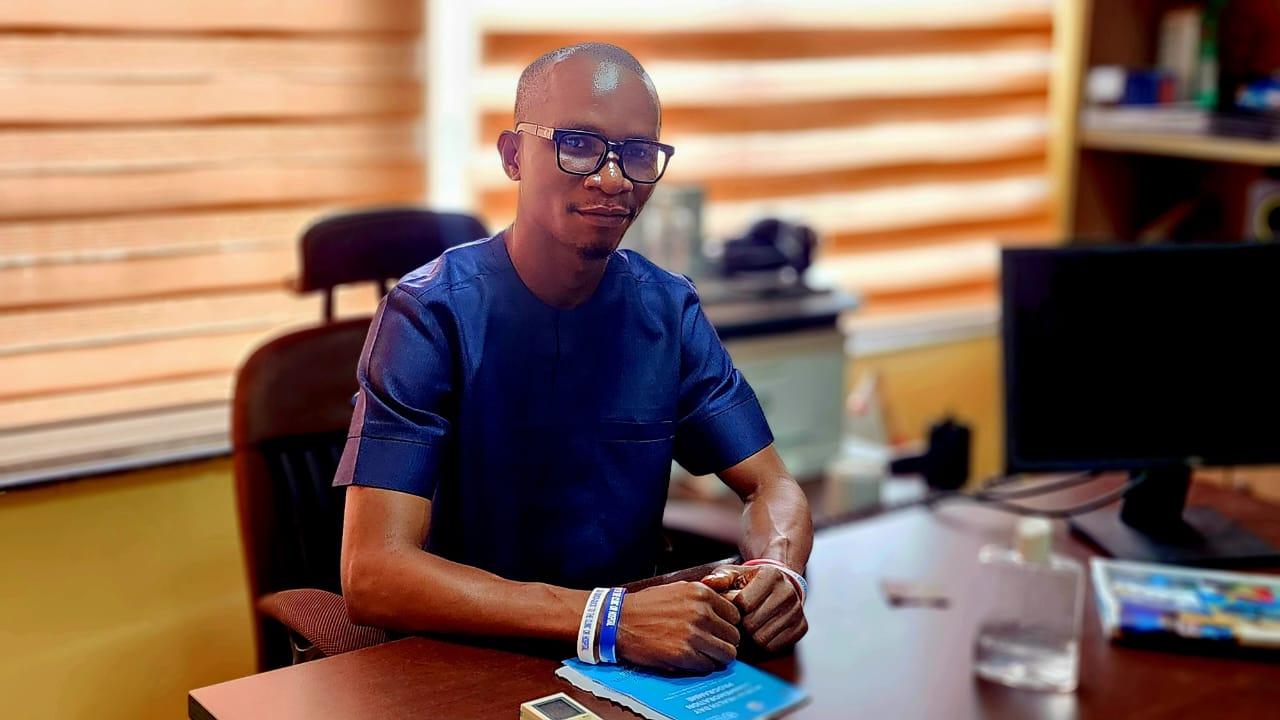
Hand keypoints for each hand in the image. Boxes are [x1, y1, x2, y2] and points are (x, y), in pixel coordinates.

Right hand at [614, 581, 740, 673]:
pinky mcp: (683, 654)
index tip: (718, 630)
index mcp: (702, 593)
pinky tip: (689, 659)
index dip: (727, 625)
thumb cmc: (647, 605)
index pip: (735, 615)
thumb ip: (704, 596)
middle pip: (734, 636)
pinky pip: (708, 666)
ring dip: (717, 656)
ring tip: (703, 654)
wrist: (619, 621)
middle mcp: (701, 612)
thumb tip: (726, 609)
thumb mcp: (679, 588)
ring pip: (726, 654)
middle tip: (712, 645)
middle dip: (724, 642)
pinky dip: (702, 666)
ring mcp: (693, 634)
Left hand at [700, 565, 807, 652]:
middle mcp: (788, 593)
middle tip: (737, 620)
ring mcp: (797, 612)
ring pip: (762, 639)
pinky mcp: (801, 628)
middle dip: (740, 625)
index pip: (743, 604)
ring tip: (746, 626)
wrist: (779, 585)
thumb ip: (719, 578)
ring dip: (749, 638)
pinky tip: (758, 632)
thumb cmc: (751, 581)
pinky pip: (773, 648)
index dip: (732, 609)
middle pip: (752, 624)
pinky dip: (762, 645)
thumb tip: (706, 583)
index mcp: (772, 576)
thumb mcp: (734, 574)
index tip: (731, 606)